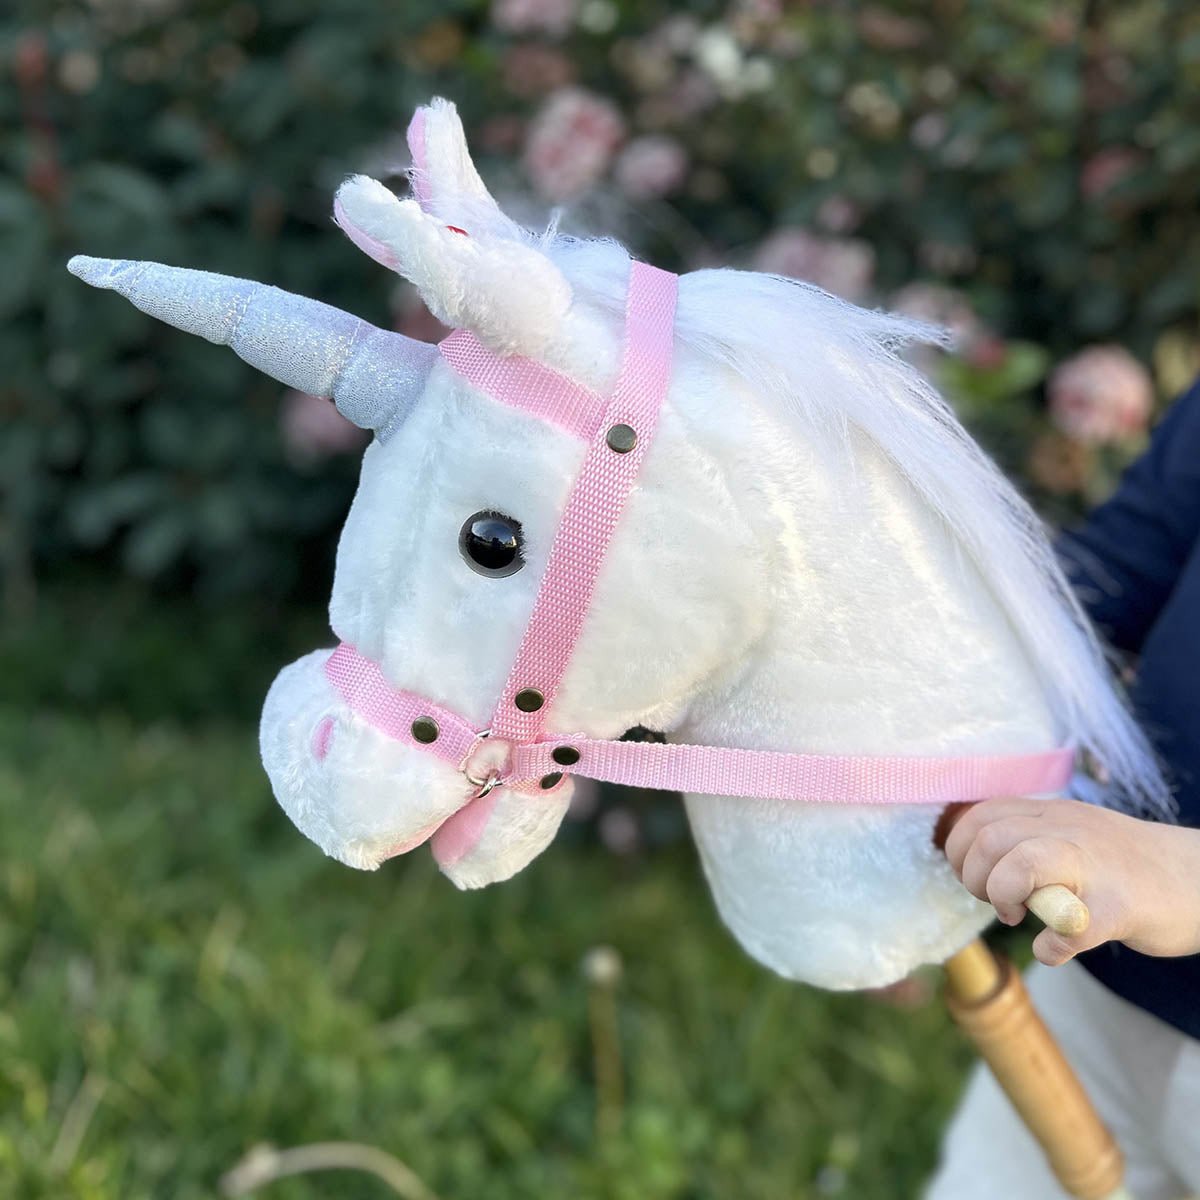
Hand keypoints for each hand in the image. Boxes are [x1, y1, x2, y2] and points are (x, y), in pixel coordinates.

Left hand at [942, 796, 1199, 965]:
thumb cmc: (1124, 864)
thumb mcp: (1072, 832)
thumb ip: (1027, 835)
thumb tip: (972, 855)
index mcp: (1053, 813)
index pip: (981, 815)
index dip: (960, 849)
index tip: (972, 876)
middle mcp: (1069, 831)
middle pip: (991, 838)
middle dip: (975, 876)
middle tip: (995, 901)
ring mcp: (1095, 867)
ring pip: (1022, 864)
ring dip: (1002, 896)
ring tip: (1016, 915)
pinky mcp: (1120, 908)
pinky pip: (1069, 929)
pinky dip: (1049, 947)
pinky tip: (1053, 948)